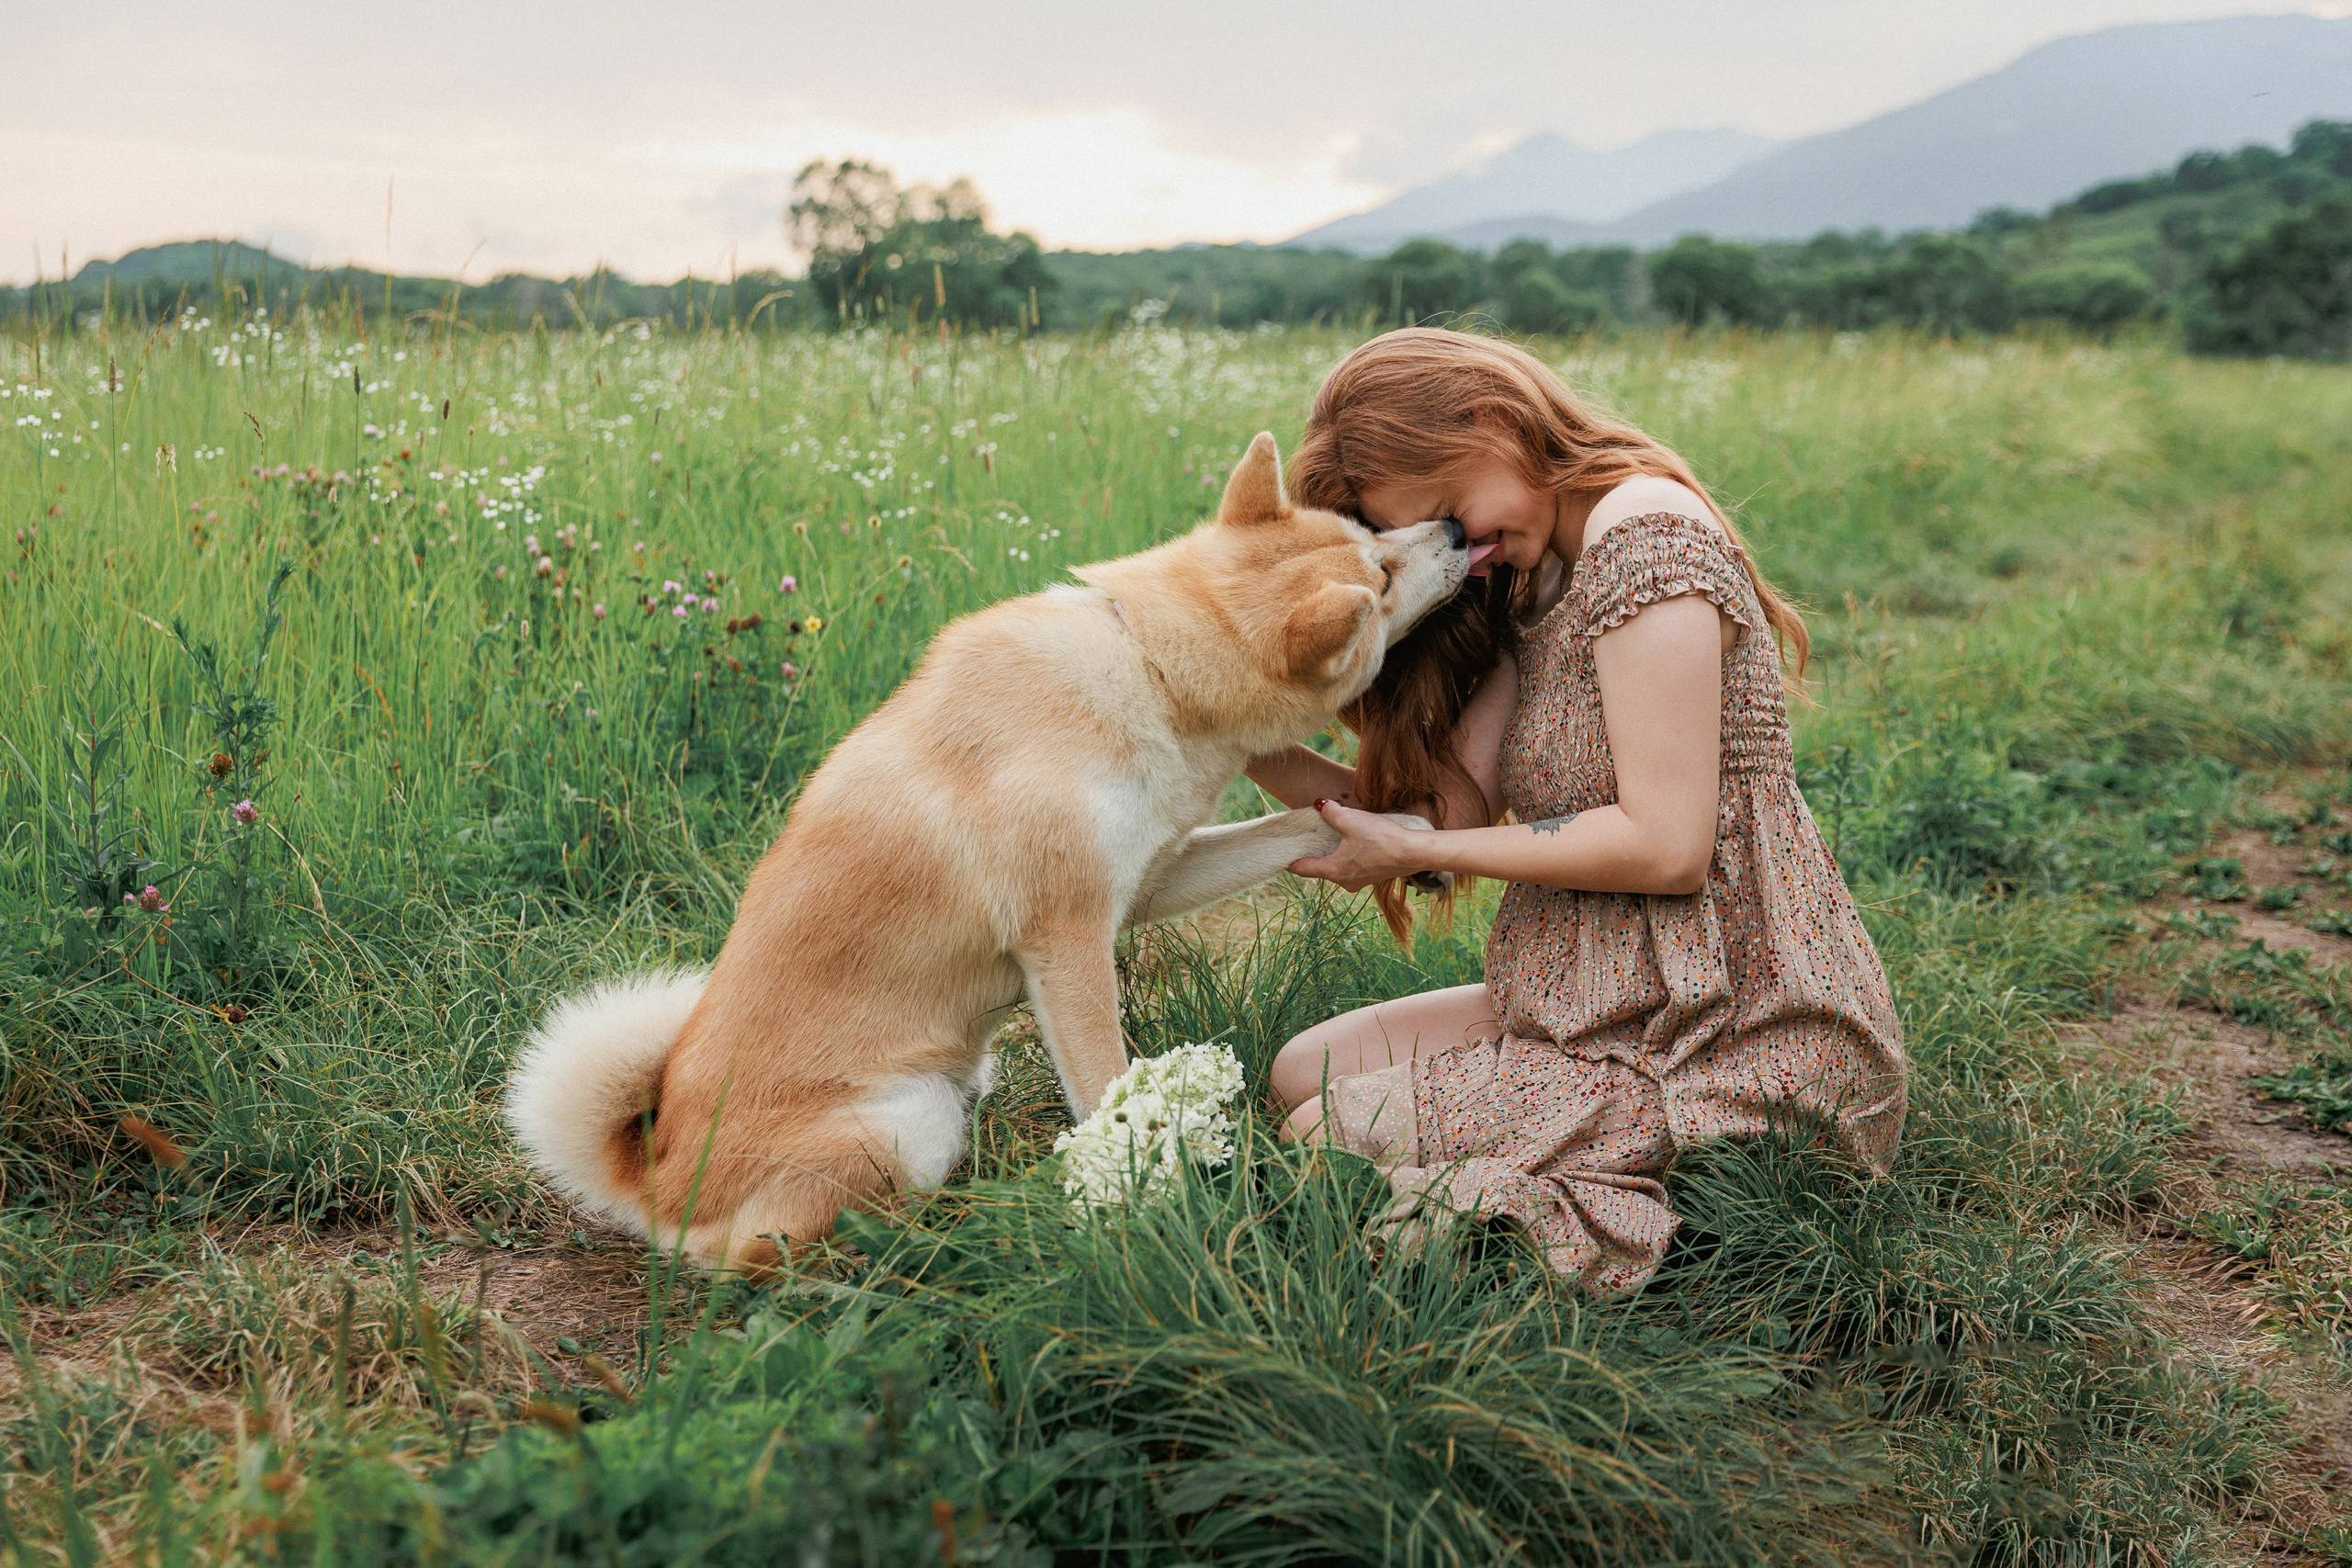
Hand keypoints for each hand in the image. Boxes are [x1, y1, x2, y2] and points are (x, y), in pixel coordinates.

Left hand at [1288, 800, 1439, 892]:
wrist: (1413, 852)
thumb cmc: (1381, 838)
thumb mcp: (1350, 820)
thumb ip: (1331, 813)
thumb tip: (1320, 805)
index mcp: (1333, 871)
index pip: (1303, 869)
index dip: (1291, 861)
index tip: (1283, 856)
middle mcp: (1344, 881)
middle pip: (1320, 868)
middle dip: (1314, 854)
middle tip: (1308, 840)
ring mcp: (1360, 881)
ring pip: (1338, 867)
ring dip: (1334, 854)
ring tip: (1332, 838)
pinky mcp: (1373, 876)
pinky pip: (1353, 866)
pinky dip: (1349, 856)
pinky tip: (1354, 842)